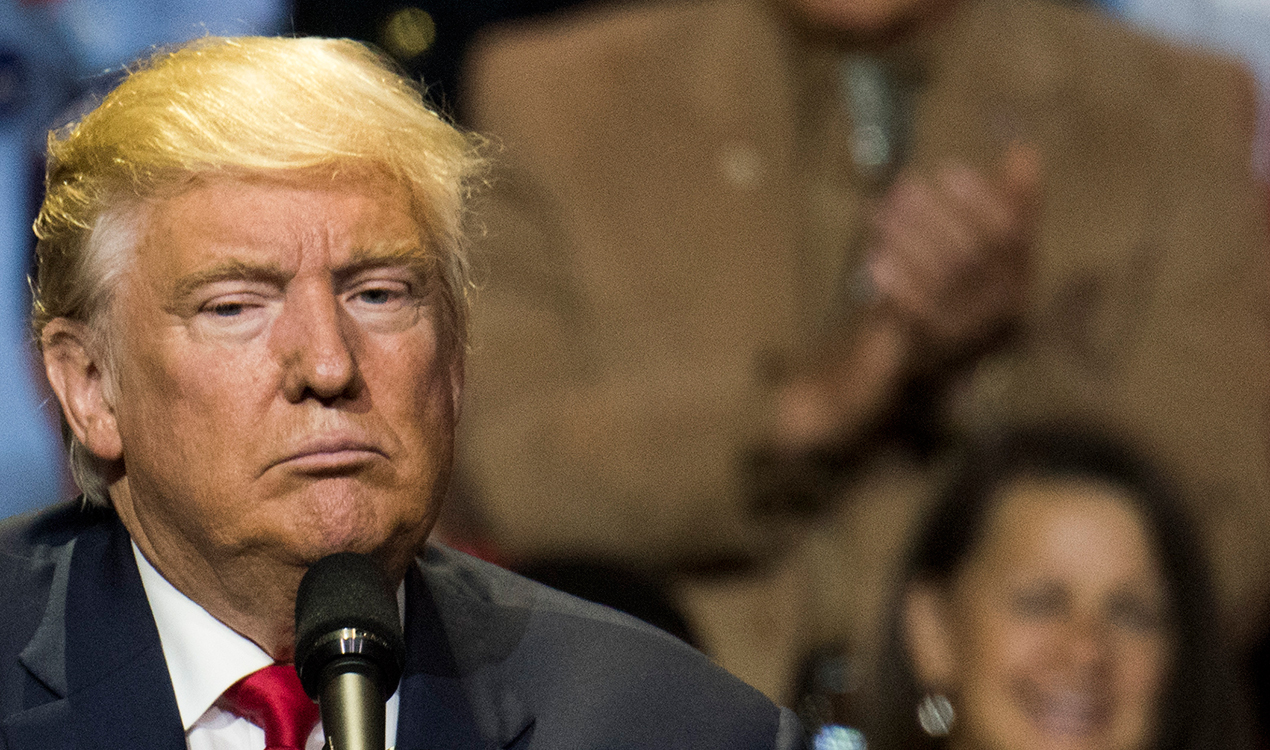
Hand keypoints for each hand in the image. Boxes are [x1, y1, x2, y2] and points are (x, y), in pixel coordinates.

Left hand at [768, 145, 1040, 453]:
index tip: (948, 171)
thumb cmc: (938, 293)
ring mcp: (965, 335)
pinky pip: (915, 312)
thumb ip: (1003, 204)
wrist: (898, 367)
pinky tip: (872, 258)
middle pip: (974, 254)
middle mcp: (1001, 314)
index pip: (1011, 236)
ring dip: (909, 239)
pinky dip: (895, 280)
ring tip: (881, 211)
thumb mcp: (970, 248)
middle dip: (936, 214)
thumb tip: (1026, 149)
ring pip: (942, 278)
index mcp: (1018, 284)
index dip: (982, 200)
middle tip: (904, 186)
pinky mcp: (928, 353)